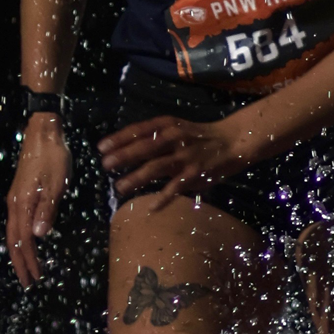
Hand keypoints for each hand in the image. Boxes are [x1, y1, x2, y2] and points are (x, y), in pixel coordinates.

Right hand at [7, 113, 68, 287]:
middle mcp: (14, 204)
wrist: (43, 134)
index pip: (23, 241)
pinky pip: (16, 223)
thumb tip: (38, 237)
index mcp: (22, 204)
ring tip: (27, 268)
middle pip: (14, 240)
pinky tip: (27, 242)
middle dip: (20, 263)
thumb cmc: (53, 158)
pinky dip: (20, 238)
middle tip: (28, 283)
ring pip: (13, 232)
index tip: (35, 279)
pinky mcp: (19, 193)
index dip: (29, 261)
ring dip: (19, 252)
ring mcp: (15, 199)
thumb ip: (47, 211)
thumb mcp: (56, 185)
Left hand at [98, 116, 249, 206]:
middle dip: (123, 157)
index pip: (138, 130)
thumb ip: (154, 136)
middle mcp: (175, 138)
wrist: (232, 141)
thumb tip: (125, 148)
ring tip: (119, 187)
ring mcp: (185, 157)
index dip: (118, 138)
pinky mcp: (195, 174)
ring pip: (155, 168)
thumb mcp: (176, 128)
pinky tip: (151, 208)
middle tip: (105, 165)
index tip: (101, 147)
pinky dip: (162, 198)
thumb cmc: (198, 136)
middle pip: (144, 148)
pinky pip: (175, 188)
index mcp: (168, 125)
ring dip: (135, 178)